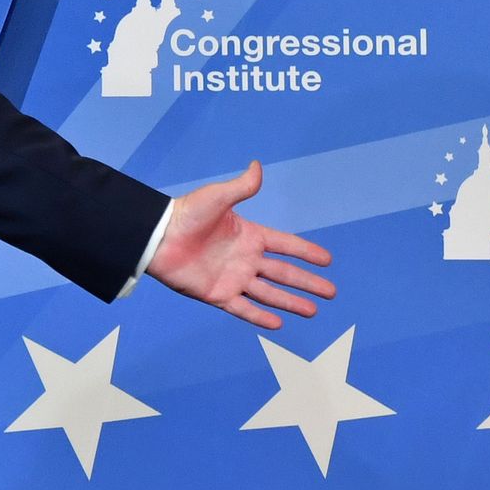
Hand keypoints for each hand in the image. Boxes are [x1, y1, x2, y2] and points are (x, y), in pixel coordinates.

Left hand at [146, 161, 333, 329]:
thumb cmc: (185, 214)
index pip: (285, 245)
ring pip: (269, 293)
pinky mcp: (217, 294)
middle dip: (307, 282)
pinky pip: (243, 309)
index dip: (306, 251)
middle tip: (332, 292)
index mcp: (249, 236)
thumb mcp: (216, 198)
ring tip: (313, 311)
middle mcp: (245, 259)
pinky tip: (278, 324)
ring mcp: (232, 278)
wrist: (157, 237)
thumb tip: (257, 165)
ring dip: (291, 302)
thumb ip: (241, 187)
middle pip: (284, 273)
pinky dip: (259, 317)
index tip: (327, 260)